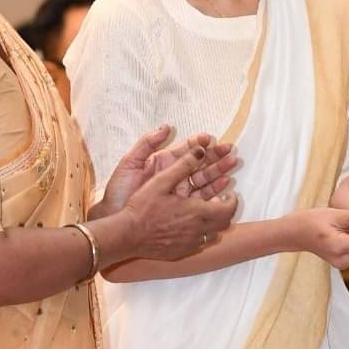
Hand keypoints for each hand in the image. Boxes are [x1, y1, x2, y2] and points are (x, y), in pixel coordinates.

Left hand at [97, 127, 238, 218]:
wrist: (116, 221)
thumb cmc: (119, 192)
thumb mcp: (129, 163)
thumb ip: (147, 143)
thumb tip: (166, 127)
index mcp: (163, 163)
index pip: (186, 150)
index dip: (199, 143)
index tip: (210, 139)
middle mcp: (174, 176)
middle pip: (199, 163)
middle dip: (215, 155)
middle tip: (230, 149)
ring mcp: (179, 191)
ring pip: (204, 178)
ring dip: (219, 170)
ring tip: (232, 163)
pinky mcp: (182, 207)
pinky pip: (202, 197)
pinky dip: (215, 190)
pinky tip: (224, 183)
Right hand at [122, 149, 238, 260]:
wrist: (127, 236)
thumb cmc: (143, 208)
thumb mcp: (162, 180)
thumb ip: (184, 164)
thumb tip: (201, 150)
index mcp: (197, 212)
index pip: (228, 208)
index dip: (232, 200)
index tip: (229, 192)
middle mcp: (198, 231)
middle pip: (225, 223)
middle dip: (226, 210)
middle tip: (221, 200)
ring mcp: (190, 244)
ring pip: (213, 235)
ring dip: (214, 222)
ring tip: (206, 212)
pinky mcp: (181, 252)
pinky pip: (199, 244)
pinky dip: (201, 234)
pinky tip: (190, 226)